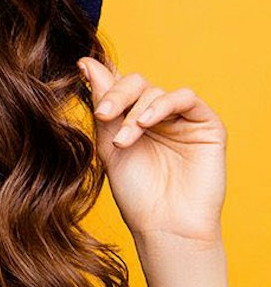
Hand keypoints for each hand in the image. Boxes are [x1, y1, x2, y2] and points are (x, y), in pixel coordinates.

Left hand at [77, 56, 225, 244]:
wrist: (165, 223)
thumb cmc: (136, 191)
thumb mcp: (109, 144)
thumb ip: (103, 106)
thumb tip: (87, 63)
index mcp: (130, 119)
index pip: (117, 87)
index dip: (102, 79)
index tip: (80, 68)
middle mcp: (156, 116)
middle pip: (135, 83)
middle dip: (116, 95)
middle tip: (102, 114)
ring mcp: (181, 119)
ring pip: (155, 92)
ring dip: (136, 112)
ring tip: (124, 140)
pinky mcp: (206, 124)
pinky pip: (185, 98)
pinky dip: (162, 105)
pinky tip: (146, 122)